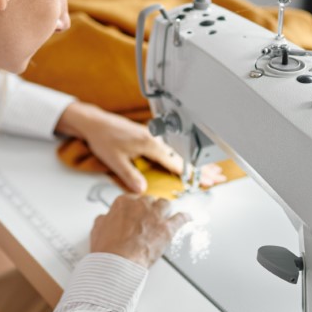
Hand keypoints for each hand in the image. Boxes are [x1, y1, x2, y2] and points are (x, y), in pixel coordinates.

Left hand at [56, 102, 223, 192]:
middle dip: (202, 168)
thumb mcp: (115, 160)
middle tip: (217, 176)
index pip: (176, 162)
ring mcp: (153, 136)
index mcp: (149, 144)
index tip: (204, 180)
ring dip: (194, 162)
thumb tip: (142, 189)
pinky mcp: (149, 136)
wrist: (95, 122)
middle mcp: (154, 138)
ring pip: (179, 152)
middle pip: (183, 156)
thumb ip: (130, 176)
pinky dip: (182, 156)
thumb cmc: (103, 137)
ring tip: (209, 170)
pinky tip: (187, 162)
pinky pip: (171, 148)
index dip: (192, 174)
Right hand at [89, 194, 189, 267]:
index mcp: (123, 203)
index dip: (135, 209)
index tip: (136, 214)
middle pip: (150, 201)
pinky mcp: (167, 228)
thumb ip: (104, 220)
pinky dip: (185, 217)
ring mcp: (155, 215)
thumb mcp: (97, 230)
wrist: (117, 262)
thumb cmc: (107, 249)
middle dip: (150, 209)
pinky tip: (187, 217)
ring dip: (165, 210)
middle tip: (149, 218)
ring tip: (166, 216)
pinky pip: (181, 218)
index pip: (133, 199)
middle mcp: (140, 205)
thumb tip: (106, 218)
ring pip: (165, 205)